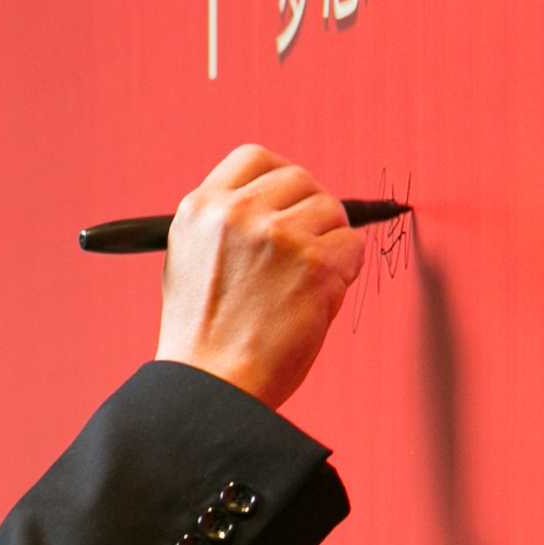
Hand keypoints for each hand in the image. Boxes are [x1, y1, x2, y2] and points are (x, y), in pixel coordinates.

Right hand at [154, 146, 365, 406]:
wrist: (211, 386)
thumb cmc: (204, 337)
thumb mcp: (189, 260)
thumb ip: (226, 225)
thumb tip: (276, 205)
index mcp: (200, 208)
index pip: (255, 159)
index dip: (281, 177)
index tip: (291, 200)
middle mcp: (236, 213)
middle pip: (301, 179)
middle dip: (312, 211)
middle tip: (307, 250)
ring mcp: (277, 235)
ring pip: (332, 211)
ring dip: (330, 243)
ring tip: (305, 284)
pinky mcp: (314, 263)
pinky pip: (353, 246)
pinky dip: (345, 270)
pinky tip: (317, 299)